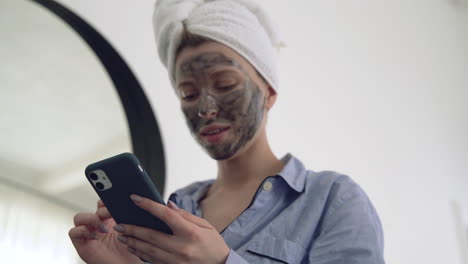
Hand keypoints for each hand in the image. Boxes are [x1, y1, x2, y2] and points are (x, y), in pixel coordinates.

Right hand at [69, 200, 142, 263]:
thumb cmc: (133, 251)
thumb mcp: (134, 229)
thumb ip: (131, 215)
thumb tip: (136, 199)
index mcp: (111, 219)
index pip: (103, 202)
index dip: (107, 198)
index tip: (116, 199)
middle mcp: (99, 225)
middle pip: (92, 208)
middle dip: (102, 209)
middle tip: (112, 213)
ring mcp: (89, 234)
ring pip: (79, 217)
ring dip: (91, 219)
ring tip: (104, 227)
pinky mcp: (82, 245)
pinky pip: (73, 232)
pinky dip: (82, 231)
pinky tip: (96, 236)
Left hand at [114, 194, 229, 263]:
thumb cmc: (214, 245)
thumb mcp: (206, 226)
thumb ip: (186, 216)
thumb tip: (168, 205)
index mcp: (191, 233)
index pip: (166, 215)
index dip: (149, 206)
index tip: (135, 199)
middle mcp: (182, 248)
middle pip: (151, 236)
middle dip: (132, 229)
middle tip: (118, 224)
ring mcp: (176, 261)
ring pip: (148, 251)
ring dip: (133, 242)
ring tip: (121, 235)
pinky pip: (152, 261)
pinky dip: (141, 254)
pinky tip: (133, 247)